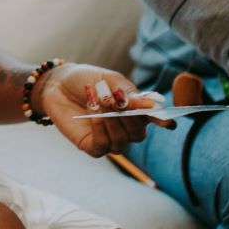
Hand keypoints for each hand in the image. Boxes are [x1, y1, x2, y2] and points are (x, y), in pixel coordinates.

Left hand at [38, 63, 170, 158]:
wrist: (59, 84)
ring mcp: (109, 139)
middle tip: (116, 100)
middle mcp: (125, 128)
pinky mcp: (92, 146)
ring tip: (102, 103)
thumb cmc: (89, 80)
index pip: (154, 120)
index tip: (168, 122)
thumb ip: (130, 95)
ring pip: (122, 143)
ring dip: (113, 123)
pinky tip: (94, 117)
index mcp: (135, 111)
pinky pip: (103, 147)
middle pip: (138, 134)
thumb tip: (152, 106)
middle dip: (129, 118)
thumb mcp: (111, 82)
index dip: (163, 121)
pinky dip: (101, 131)